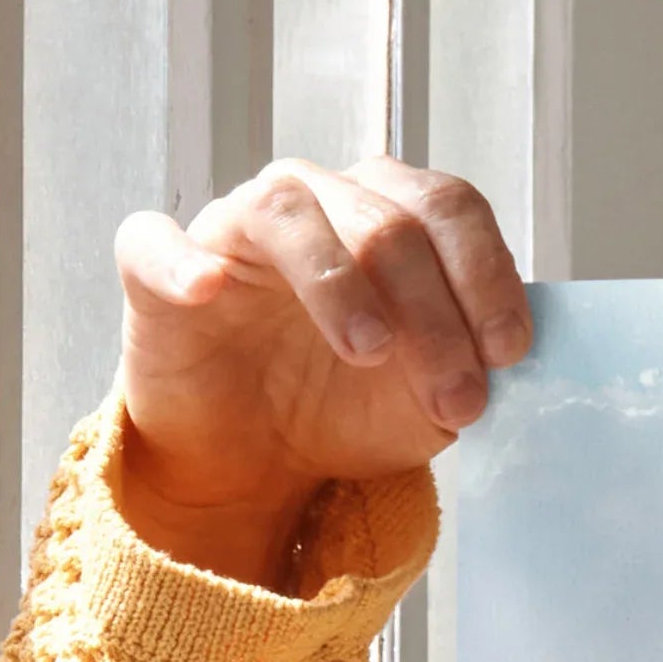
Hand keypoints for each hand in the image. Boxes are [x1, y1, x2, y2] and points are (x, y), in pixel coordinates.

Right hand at [110, 159, 528, 587]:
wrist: (256, 458)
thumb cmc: (344, 407)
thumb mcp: (429, 400)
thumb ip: (470, 366)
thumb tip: (506, 357)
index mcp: (388, 216)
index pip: (448, 208)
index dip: (485, 274)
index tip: (507, 352)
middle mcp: (316, 202)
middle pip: (385, 220)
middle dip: (434, 313)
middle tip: (456, 398)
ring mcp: (234, 228)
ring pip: (288, 211)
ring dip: (339, 282)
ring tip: (370, 352)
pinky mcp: (157, 269)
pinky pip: (155, 242)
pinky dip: (181, 261)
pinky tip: (208, 290)